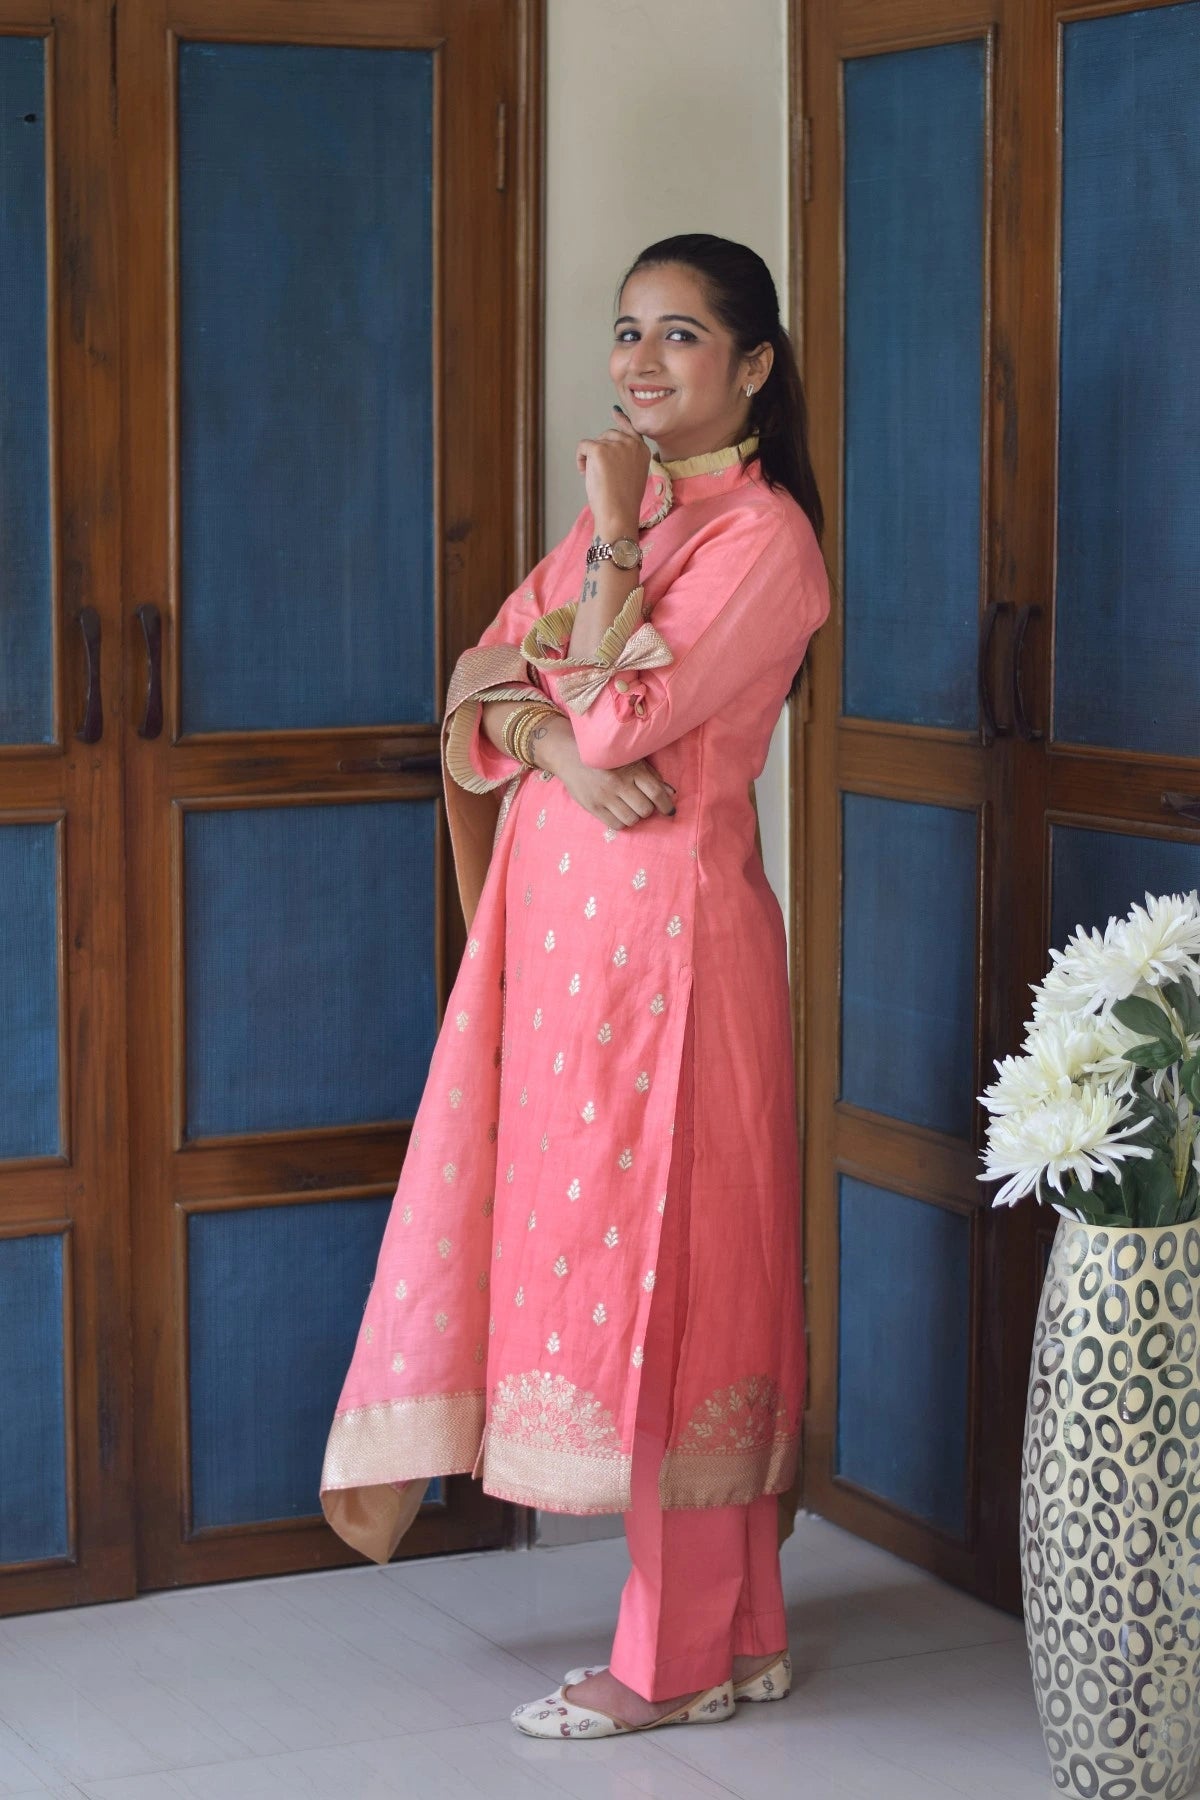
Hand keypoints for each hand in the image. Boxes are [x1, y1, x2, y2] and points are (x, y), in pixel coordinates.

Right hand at [557, 755, 676, 831]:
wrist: (571, 756)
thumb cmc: (607, 759)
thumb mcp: (631, 760)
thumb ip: (651, 776)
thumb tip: (670, 793)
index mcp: (631, 769)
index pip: (656, 793)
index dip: (666, 805)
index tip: (669, 811)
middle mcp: (619, 783)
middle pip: (645, 809)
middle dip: (648, 810)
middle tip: (643, 804)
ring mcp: (604, 796)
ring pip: (632, 819)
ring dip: (635, 816)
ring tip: (630, 808)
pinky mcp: (593, 806)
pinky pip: (616, 824)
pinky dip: (622, 822)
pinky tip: (619, 813)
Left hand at [575, 407, 649, 537]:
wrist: (618, 514)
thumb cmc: (624, 502)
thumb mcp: (633, 476)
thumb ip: (627, 459)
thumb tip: (610, 448)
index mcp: (643, 450)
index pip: (631, 428)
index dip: (621, 420)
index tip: (614, 411)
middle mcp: (632, 444)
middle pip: (608, 434)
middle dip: (600, 449)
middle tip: (599, 472)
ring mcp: (616, 445)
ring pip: (595, 442)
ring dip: (589, 457)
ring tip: (594, 476)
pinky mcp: (600, 449)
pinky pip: (583, 446)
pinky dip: (580, 458)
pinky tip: (584, 472)